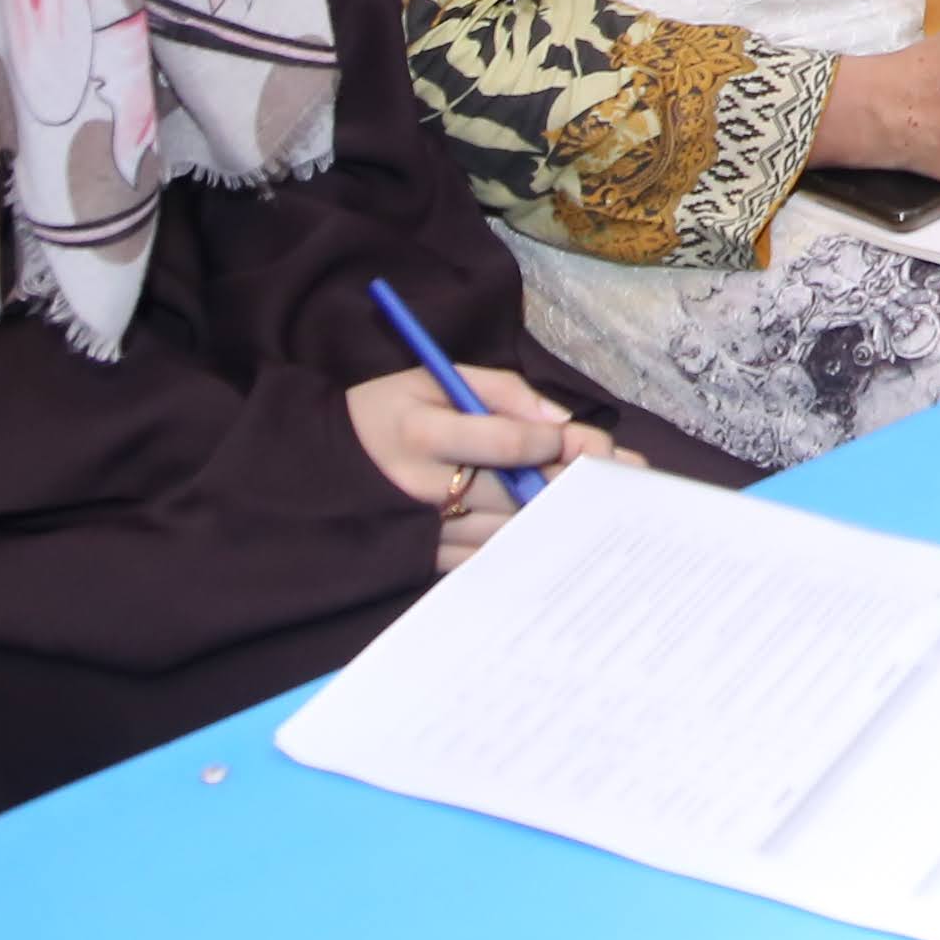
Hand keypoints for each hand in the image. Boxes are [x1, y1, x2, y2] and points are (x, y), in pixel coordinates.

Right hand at [345, 367, 617, 570]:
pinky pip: (486, 560)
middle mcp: (422, 488)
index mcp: (421, 434)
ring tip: (604, 507)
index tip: (585, 441)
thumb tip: (558, 419)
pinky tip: (560, 538)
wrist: (315, 468)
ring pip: (508, 531)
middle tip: (624, 475)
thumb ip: (501, 391)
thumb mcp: (434, 379)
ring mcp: (423, 530)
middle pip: (515, 492)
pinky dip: (526, 550)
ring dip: (558, 519)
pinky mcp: (424, 558)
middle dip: (572, 482)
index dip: (551, 442)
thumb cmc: (384, 412)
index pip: (501, 442)